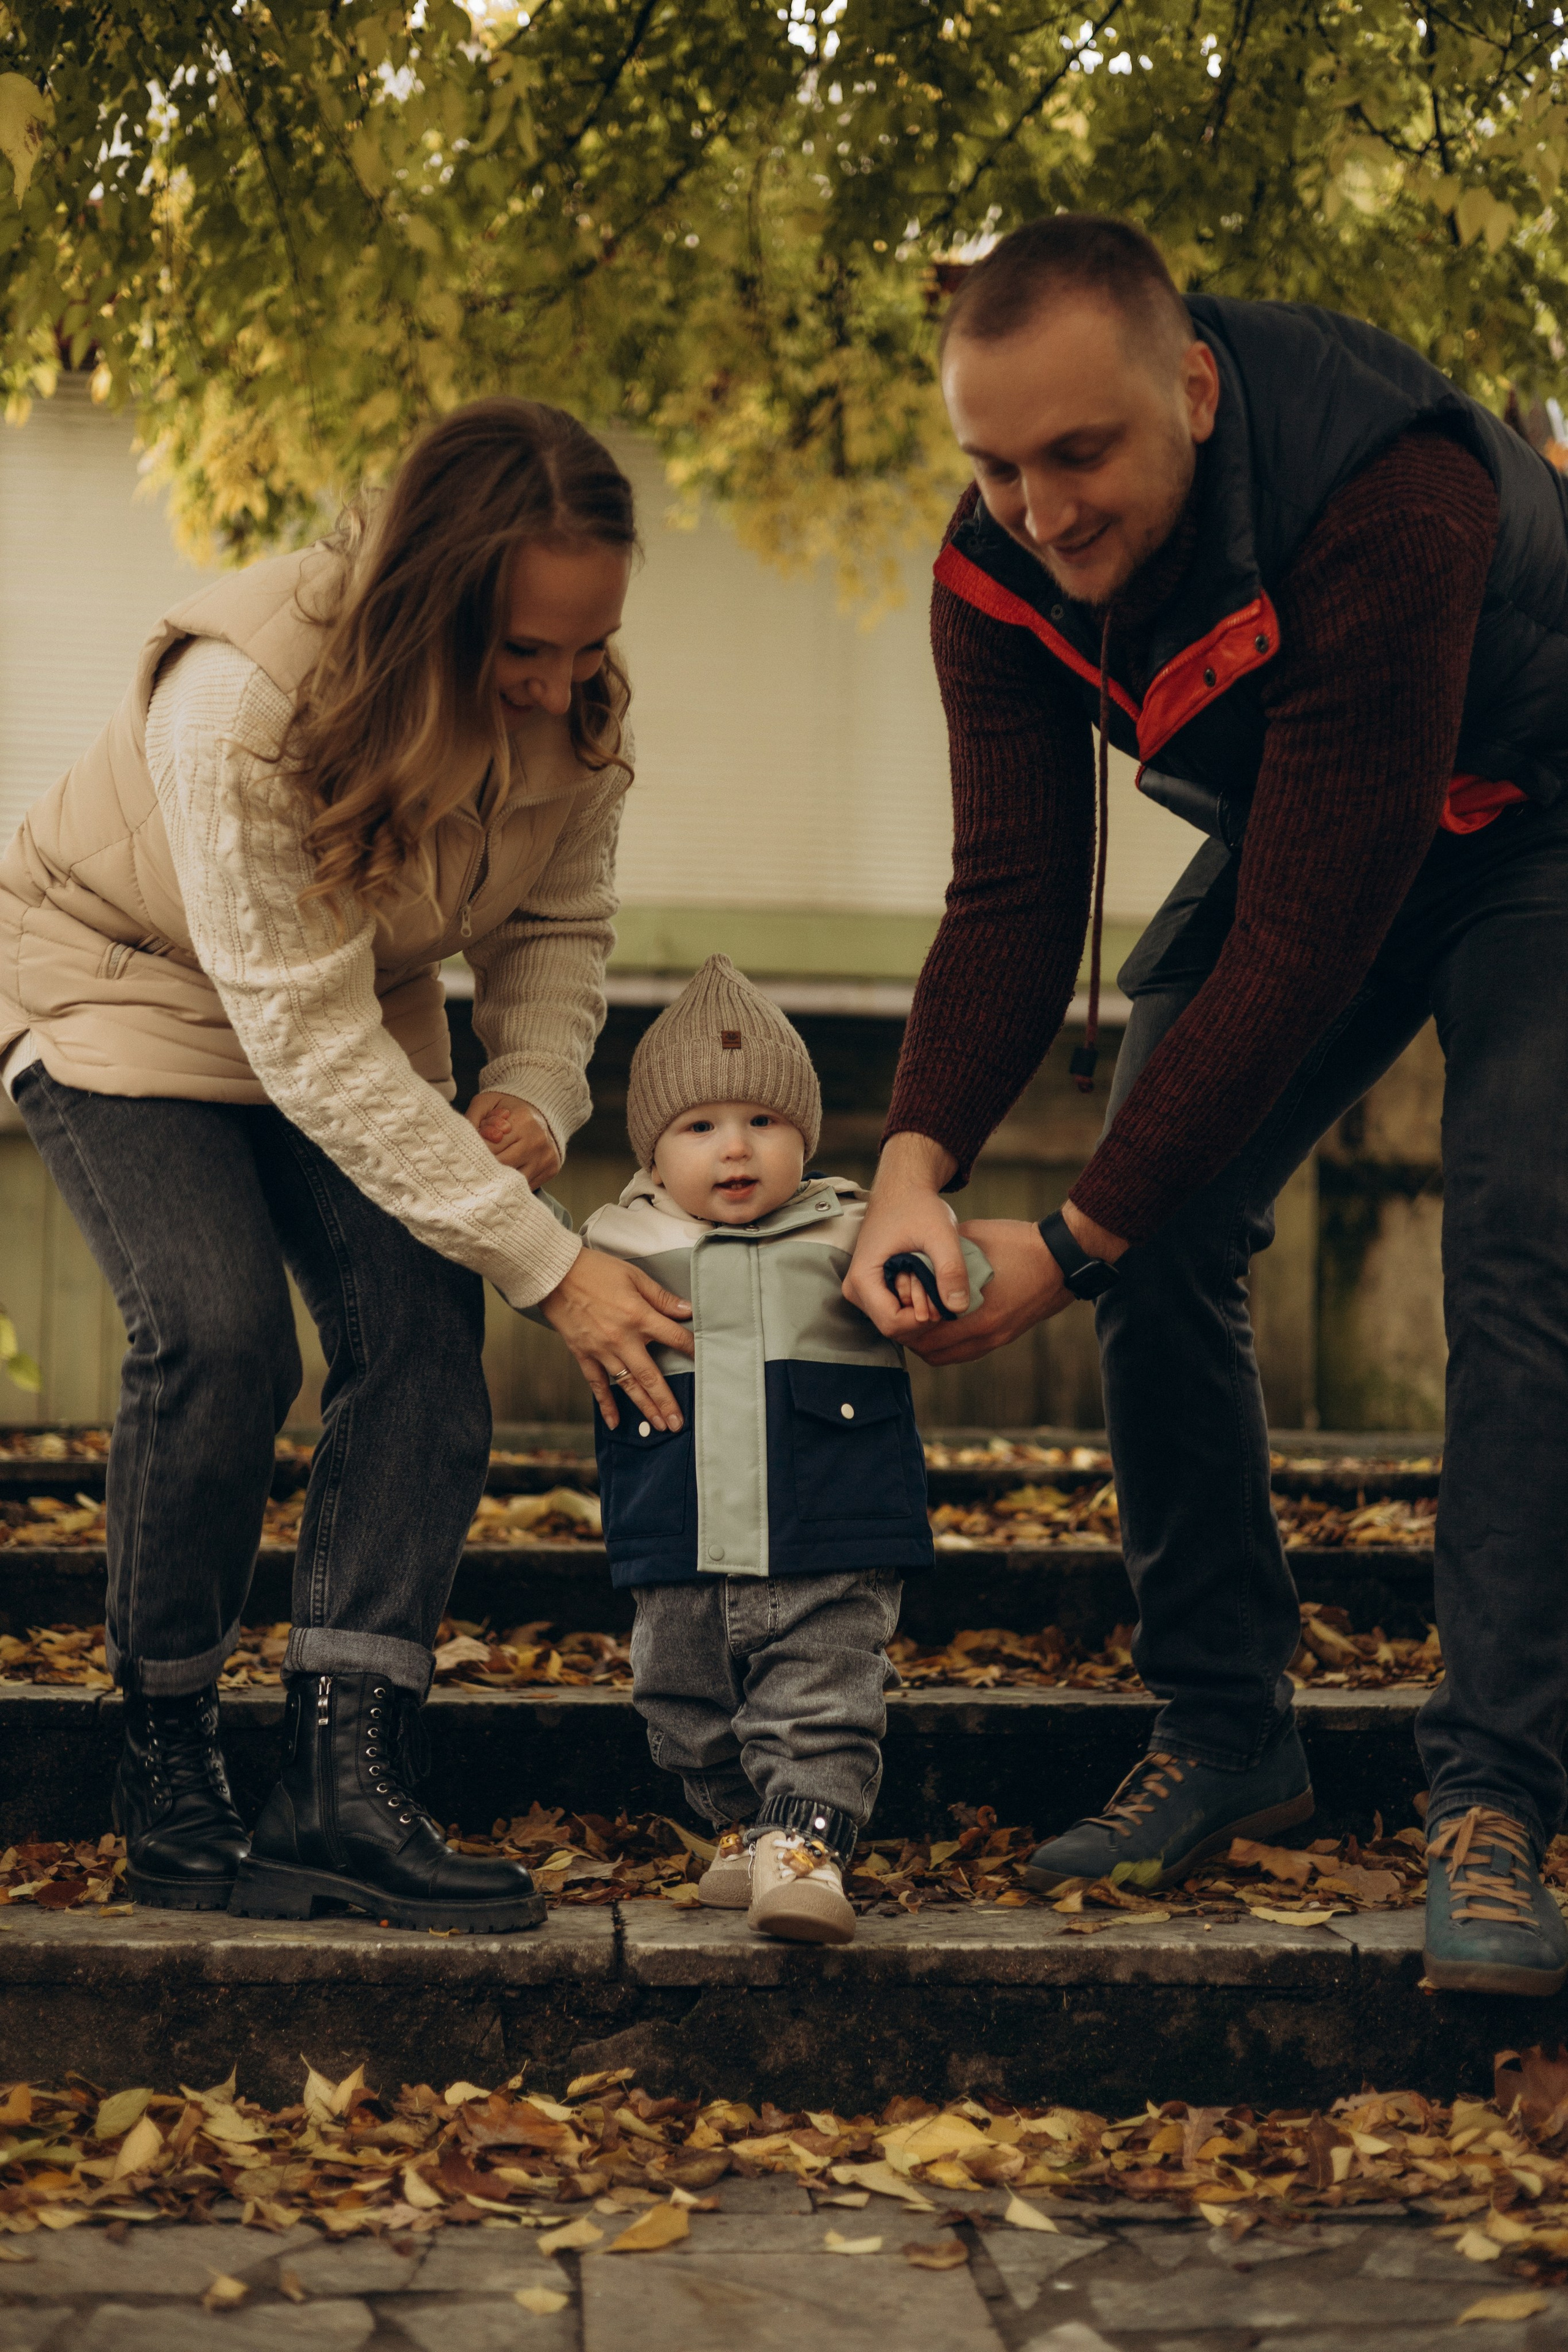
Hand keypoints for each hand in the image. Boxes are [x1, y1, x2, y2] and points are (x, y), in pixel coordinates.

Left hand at [465, 1091, 561, 1186]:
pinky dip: (512, 1184)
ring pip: (515, 1180)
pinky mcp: (550, 1169)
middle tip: (473, 1166)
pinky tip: (504, 1176)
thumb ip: (472, 1118)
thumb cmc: (509, 1108)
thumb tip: (459, 1140)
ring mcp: (546, 1157)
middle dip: (485, 1167)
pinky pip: (527, 1186)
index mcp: (522, 1120)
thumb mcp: (487, 1103)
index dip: (475, 1152)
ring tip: (487, 1173)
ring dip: (498, 1180)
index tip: (468, 1153)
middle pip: (502, 1165)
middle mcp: (537, 1140)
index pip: (490, 1147)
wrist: (542, 1110)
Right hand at [540, 1249, 694, 1430]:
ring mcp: (601, 1350)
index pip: (674, 1337)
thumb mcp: (634, 1276)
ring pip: (627, 1385)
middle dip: (666, 1401)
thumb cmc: (595, 1270)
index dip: (693, 1350)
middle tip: (678, 1422)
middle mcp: (622, 1339)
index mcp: (638, 1316)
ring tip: (659, 1425)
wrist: (555, 1274)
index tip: (706, 1363)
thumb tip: (687, 1310)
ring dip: (644, 1407)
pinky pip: (597, 1384)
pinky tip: (615, 1421)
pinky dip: (606, 1404)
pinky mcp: (583, 1355)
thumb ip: (661, 1297)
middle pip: (651, 1375)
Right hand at [841, 1133, 971, 1342]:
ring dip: (922, 1307)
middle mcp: (856, 1290)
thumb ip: (951, 1269)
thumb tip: (958, 1308)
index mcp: (863, 1279)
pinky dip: (918, 1302)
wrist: (904, 1188)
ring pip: (898, 1321)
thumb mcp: (941, 1233)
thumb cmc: (918, 1206)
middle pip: (895, 1327)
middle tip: (938, 1281)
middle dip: (924, 1313)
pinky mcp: (873, 1289)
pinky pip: (897, 1311)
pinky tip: (927, 1279)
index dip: (923, 1319)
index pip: (893, 1324)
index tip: (942, 1294)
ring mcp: (863, 1291)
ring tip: (933, 1276)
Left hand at [902, 1216, 1074, 1365]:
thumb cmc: (1017, 1243)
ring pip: (944, 1356)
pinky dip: (945, 1344)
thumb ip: (941, 1254)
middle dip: (910, 1335)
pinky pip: (963, 1352)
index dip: (902, 1321)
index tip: (894, 1303)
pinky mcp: (1003, 1338)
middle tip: (899, 1314)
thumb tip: (914, 1257)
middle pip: (930, 1351)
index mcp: (976, 1310)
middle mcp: (985, 1332)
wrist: (1063, 1259)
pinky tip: (939, 1323)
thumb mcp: (972, 1239)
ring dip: (926, 1342)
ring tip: (915, 1320)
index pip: (924, 1332)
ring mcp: (995, 1339)